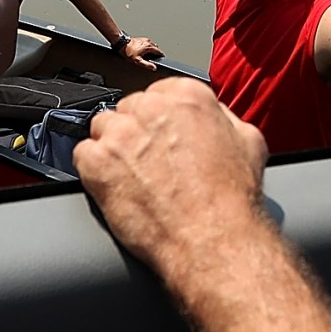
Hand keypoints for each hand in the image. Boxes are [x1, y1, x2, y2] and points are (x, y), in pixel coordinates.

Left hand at [76, 77, 266, 274]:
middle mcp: (151, 108)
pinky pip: (82, 155)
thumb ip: (223, 118)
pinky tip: (115, 186)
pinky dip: (93, 170)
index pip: (159, 92)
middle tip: (151, 162)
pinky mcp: (97, 163)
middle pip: (129, 109)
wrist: (213, 239)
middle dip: (137, 133)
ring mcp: (120, 135)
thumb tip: (214, 117)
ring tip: (133, 176)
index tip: (163, 135)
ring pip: (103, 128)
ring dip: (114, 149)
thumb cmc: (232, 200)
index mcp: (187, 96)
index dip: (160, 119)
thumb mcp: (248, 142)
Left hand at [119, 34, 162, 62]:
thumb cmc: (128, 52)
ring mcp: (144, 39)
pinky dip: (147, 46)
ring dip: (151, 49)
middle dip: (156, 52)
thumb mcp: (138, 61)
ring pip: (151, 44)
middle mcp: (148, 42)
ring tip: (148, 54)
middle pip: (156, 47)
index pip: (159, 51)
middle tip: (155, 57)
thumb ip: (146, 65)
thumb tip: (154, 68)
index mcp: (149, 47)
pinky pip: (147, 42)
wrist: (121, 44)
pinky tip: (143, 50)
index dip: (161, 55)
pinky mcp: (140, 38)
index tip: (162, 58)